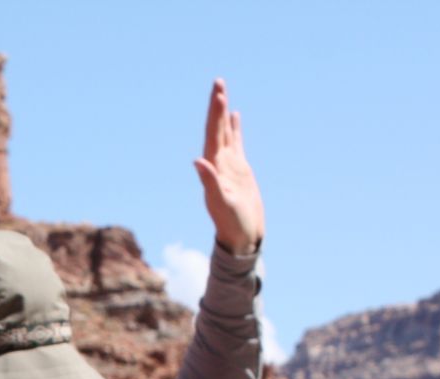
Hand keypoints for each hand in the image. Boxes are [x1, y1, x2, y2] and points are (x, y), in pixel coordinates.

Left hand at [193, 78, 264, 255]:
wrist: (241, 236)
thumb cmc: (231, 223)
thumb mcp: (221, 203)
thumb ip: (209, 182)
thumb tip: (198, 161)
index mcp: (213, 168)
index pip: (213, 134)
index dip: (215, 113)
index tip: (219, 93)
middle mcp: (218, 163)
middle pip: (217, 128)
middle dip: (217, 106)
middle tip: (218, 81)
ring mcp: (228, 165)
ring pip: (225, 133)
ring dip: (223, 113)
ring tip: (222, 92)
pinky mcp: (239, 169)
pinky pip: (236, 143)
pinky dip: (235, 129)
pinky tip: (235, 117)